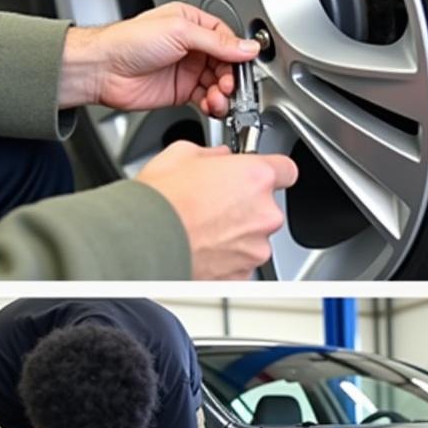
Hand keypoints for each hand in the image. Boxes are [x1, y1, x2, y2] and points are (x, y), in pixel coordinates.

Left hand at [58, 3, 259, 114]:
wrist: (103, 70)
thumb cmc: (129, 42)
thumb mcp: (179, 32)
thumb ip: (216, 42)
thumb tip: (246, 47)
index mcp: (192, 24)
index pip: (226, 39)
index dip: (237, 55)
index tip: (243, 68)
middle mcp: (191, 46)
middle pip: (225, 64)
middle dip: (231, 78)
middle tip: (229, 87)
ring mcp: (186, 70)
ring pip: (217, 84)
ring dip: (222, 94)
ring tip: (218, 99)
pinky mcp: (181, 91)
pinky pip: (206, 99)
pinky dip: (212, 105)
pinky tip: (211, 106)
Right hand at [136, 141, 298, 278]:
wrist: (141, 243)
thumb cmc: (159, 202)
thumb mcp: (181, 154)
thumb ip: (213, 154)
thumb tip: (219, 157)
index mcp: (256, 178)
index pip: (286, 169)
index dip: (271, 171)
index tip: (258, 174)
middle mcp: (264, 214)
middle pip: (267, 206)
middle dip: (245, 204)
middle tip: (214, 202)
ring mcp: (255, 248)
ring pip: (255, 236)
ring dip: (236, 233)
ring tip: (202, 227)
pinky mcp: (242, 274)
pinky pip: (241, 261)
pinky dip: (226, 257)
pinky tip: (202, 246)